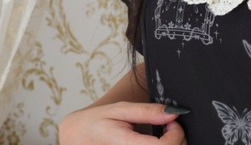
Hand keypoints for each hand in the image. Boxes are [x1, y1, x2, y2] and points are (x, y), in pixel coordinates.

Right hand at [59, 101, 186, 143]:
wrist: (74, 138)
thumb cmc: (94, 122)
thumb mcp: (119, 110)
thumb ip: (147, 112)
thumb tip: (173, 112)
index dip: (176, 134)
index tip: (174, 121)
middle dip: (176, 140)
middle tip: (170, 125)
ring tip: (163, 135)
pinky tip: (155, 143)